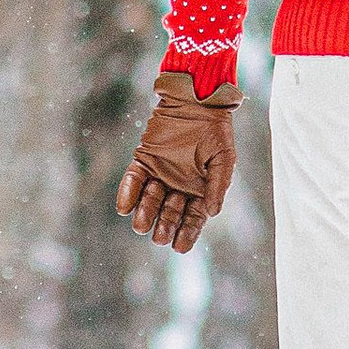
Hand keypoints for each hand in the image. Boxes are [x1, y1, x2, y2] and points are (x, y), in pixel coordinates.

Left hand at [115, 73, 242, 250]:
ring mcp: (159, 174)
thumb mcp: (223, 160)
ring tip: (141, 224)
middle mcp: (177, 187)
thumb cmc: (215, 131)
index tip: (179, 247)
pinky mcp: (144, 160)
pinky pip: (133, 180)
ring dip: (145, 213)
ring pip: (149, 201)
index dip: (186, 234)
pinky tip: (124, 207)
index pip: (192, 219)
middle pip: (169, 214)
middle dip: (164, 226)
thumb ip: (218, 186)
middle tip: (160, 236)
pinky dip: (127, 192)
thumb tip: (211, 213)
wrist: (197, 101)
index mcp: (199, 191)